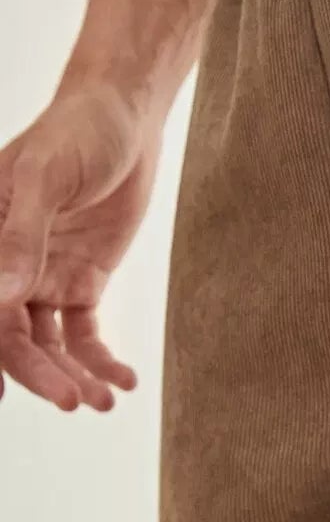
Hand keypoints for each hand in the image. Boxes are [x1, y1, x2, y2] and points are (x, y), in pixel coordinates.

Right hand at [0, 85, 161, 409]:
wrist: (124, 118)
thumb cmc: (76, 134)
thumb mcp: (46, 177)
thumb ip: (22, 236)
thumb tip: (0, 297)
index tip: (0, 396)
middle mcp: (4, 265)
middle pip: (11, 335)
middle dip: (39, 373)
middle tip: (71, 402)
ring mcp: (41, 277)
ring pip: (47, 343)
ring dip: (72, 375)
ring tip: (104, 402)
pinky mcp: (82, 282)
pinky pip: (84, 334)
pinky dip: (100, 361)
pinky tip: (122, 381)